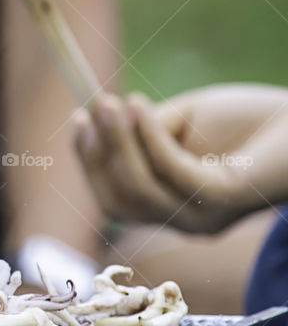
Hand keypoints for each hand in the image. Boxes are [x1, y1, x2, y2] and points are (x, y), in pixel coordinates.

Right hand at [72, 91, 253, 233]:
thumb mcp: (179, 124)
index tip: (78, 119)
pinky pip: (170, 171)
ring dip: (118, 144)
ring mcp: (201, 218)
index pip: (114, 198)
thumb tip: (98, 124)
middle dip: (98, 155)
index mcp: (170, 207)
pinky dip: (149, 138)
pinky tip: (142, 108)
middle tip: (94, 106)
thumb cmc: (248, 123)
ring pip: (138, 189)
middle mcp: (183, 222)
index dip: (88, 162)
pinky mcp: (221, 201)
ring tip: (115, 102)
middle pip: (118, 200)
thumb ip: (141, 133)